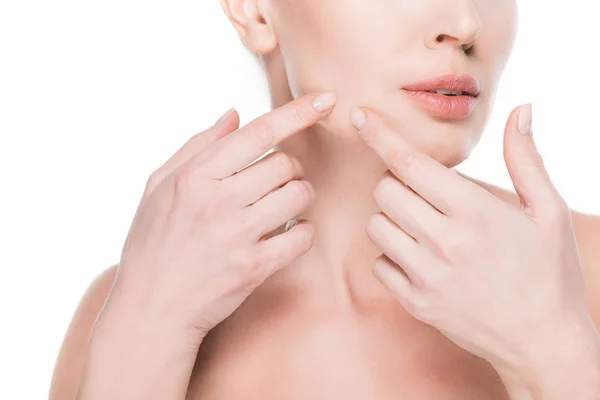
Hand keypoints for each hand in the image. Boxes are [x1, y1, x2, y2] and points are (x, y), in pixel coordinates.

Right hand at [110, 92, 336, 336]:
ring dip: (300, 196)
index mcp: (193, 176)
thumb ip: (197, 146)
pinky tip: (285, 234)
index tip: (326, 100)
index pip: (258, 133)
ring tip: (282, 206)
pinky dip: (301, 231)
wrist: (151, 308)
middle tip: (278, 182)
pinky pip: (301, 236)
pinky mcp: (252, 267)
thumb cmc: (152, 244)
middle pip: (285, 163)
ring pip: (298, 195)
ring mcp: (236, 235)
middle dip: (290, 169)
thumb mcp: (158, 186)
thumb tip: (233, 114)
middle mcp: (215, 201)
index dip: (297, 112)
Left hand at [349, 104, 598, 380]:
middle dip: (396, 183)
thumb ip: (525, 159)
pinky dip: (391, 255)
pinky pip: (379, 264)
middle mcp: (444, 242)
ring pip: (376, 225)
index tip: (359, 115)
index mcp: (474, 212)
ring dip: (391, 218)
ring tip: (423, 226)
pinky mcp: (415, 303)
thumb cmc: (550, 274)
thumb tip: (519, 110)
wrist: (544, 342)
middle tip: (423, 194)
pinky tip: (420, 258)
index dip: (380, 134)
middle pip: (385, 190)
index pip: (410, 163)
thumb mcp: (549, 213)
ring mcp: (426, 276)